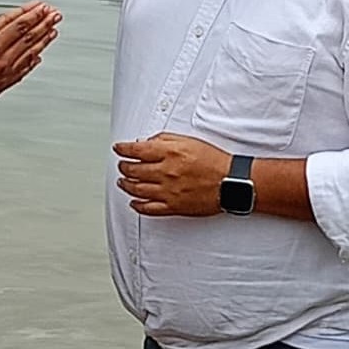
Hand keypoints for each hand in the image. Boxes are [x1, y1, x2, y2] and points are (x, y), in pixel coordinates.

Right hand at [0, 2, 60, 109]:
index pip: (17, 25)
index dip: (31, 13)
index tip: (41, 6)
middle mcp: (0, 61)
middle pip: (28, 37)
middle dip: (43, 23)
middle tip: (54, 13)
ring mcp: (3, 74)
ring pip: (30, 53)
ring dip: (43, 39)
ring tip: (53, 29)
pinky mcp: (1, 86)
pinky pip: (23, 70)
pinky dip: (33, 61)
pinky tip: (38, 56)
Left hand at [114, 134, 229, 216]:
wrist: (231, 182)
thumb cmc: (214, 161)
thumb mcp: (189, 141)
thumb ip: (165, 140)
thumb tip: (147, 142)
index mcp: (169, 153)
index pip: (136, 150)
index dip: (123, 149)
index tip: (118, 149)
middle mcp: (165, 172)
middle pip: (133, 170)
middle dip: (123, 167)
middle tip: (121, 166)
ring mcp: (168, 191)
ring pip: (137, 189)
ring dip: (126, 185)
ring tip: (123, 182)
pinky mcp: (173, 206)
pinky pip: (149, 208)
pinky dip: (138, 206)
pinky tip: (134, 202)